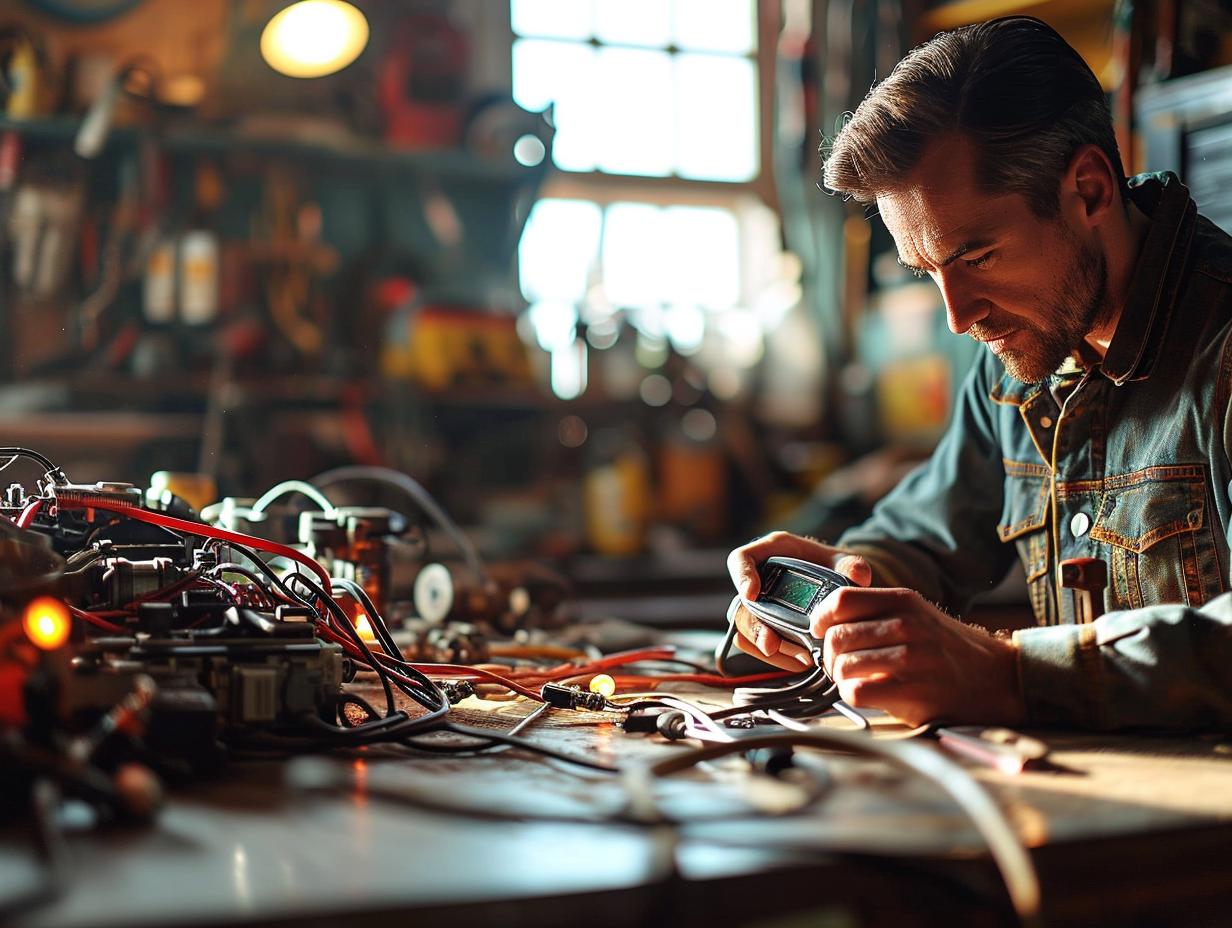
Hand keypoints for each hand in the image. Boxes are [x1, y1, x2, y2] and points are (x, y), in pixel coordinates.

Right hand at [726, 531, 871, 670]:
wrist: (832, 584)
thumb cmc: (830, 566)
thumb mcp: (842, 561)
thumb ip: (851, 565)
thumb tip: (859, 576)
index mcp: (769, 554)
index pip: (741, 560)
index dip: (741, 576)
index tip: (752, 594)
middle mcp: (756, 581)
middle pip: (740, 606)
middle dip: (754, 628)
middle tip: (772, 643)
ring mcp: (756, 608)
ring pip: (745, 632)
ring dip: (767, 649)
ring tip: (800, 657)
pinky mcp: (764, 630)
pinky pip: (758, 649)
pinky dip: (778, 658)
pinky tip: (802, 661)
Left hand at [814, 586, 1025, 726]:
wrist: (998, 679)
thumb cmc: (948, 649)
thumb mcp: (916, 614)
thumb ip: (876, 613)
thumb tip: (825, 622)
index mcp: (903, 601)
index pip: (841, 600)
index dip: (821, 617)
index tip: (820, 631)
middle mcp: (906, 626)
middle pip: (836, 637)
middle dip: (829, 655)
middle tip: (839, 665)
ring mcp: (910, 659)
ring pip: (842, 666)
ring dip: (840, 678)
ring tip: (855, 680)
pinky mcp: (912, 692)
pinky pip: (856, 693)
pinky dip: (852, 697)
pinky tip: (868, 694)